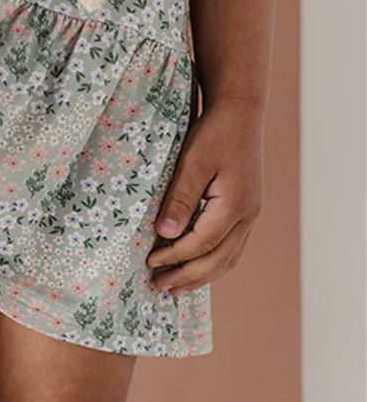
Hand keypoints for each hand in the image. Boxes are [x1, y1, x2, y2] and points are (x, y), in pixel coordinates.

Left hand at [145, 99, 264, 295]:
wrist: (239, 113)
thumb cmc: (214, 134)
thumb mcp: (192, 163)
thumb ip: (179, 199)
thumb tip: (165, 234)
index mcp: (235, 205)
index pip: (202, 243)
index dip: (175, 256)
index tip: (150, 262)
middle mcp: (248, 215)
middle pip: (218, 259)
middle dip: (187, 275)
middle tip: (159, 287)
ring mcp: (250, 215)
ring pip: (228, 257)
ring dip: (201, 275)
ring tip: (175, 288)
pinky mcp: (245, 211)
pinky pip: (232, 247)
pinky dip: (213, 262)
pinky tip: (195, 268)